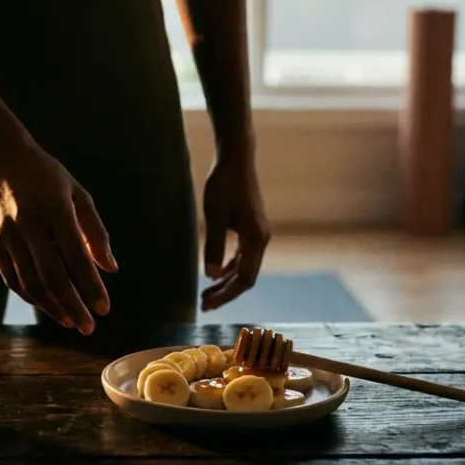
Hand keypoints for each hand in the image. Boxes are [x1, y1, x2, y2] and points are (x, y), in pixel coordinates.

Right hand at [0, 144, 117, 333]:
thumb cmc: (45, 175)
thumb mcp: (77, 194)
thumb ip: (95, 231)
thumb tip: (110, 269)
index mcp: (56, 209)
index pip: (76, 257)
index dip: (91, 286)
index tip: (104, 309)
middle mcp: (29, 224)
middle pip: (52, 276)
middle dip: (72, 306)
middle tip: (88, 327)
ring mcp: (7, 234)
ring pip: (30, 281)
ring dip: (52, 307)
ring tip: (70, 322)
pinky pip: (11, 277)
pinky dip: (30, 295)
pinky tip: (47, 305)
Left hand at [200, 153, 269, 310]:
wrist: (236, 160)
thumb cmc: (224, 185)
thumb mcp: (214, 215)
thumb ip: (214, 245)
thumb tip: (210, 275)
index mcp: (255, 239)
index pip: (243, 278)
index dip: (226, 295)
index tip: (207, 304)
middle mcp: (261, 240)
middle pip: (246, 277)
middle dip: (226, 292)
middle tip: (203, 304)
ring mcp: (258, 235)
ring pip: (245, 268)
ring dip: (226, 282)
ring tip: (207, 293)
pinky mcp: (251, 229)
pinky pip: (243, 257)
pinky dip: (229, 268)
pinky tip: (215, 273)